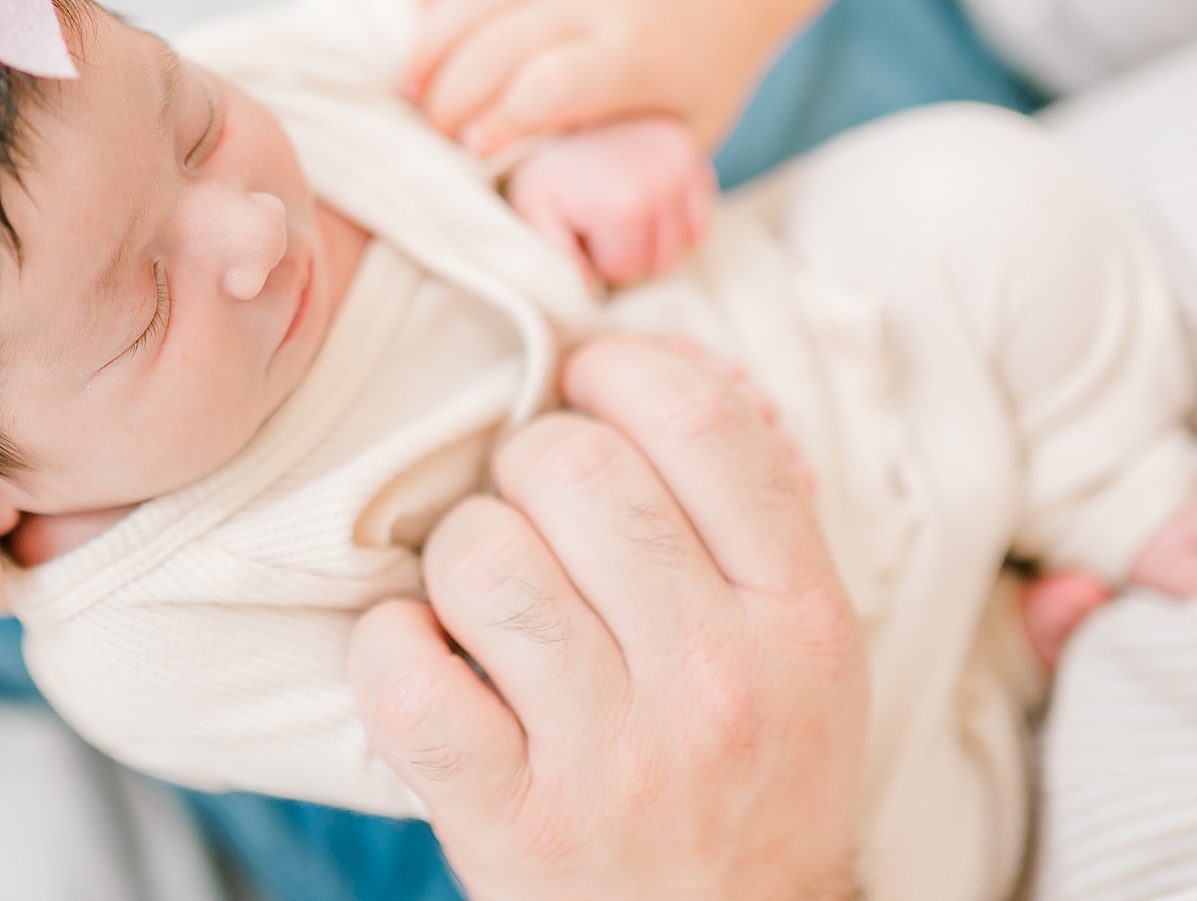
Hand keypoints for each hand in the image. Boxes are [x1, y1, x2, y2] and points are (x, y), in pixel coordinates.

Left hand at [350, 336, 866, 900]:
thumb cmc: (755, 779)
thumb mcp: (807, 646)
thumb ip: (746, 512)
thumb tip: (643, 372)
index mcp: (802, 617)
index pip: (700, 423)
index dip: (619, 371)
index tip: (587, 386)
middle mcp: (717, 681)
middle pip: (569, 468)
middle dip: (524, 464)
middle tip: (533, 511)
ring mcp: (612, 760)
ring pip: (480, 556)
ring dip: (459, 556)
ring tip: (485, 600)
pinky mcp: (512, 825)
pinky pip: (404, 678)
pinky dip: (390, 648)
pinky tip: (425, 658)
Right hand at [404, 0, 769, 156]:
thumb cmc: (699, 75)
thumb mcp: (683, 132)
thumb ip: (622, 162)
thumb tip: (560, 225)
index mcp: (639, 52)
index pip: (549, 85)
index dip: (499, 121)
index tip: (474, 153)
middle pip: (495, 44)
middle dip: (450, 97)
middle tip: (437, 135)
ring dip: (428, 46)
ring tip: (414, 90)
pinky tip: (427, 19)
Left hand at [507, 117, 715, 287]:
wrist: (559, 107)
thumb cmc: (545, 167)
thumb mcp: (533, 208)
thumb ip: (557, 254)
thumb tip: (590, 290)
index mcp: (627, 207)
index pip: (628, 272)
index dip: (598, 258)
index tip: (578, 227)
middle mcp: (666, 184)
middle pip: (661, 260)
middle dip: (628, 250)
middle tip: (597, 217)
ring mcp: (685, 164)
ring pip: (685, 240)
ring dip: (653, 235)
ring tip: (618, 205)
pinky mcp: (695, 152)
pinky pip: (701, 210)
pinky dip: (678, 213)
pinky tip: (645, 197)